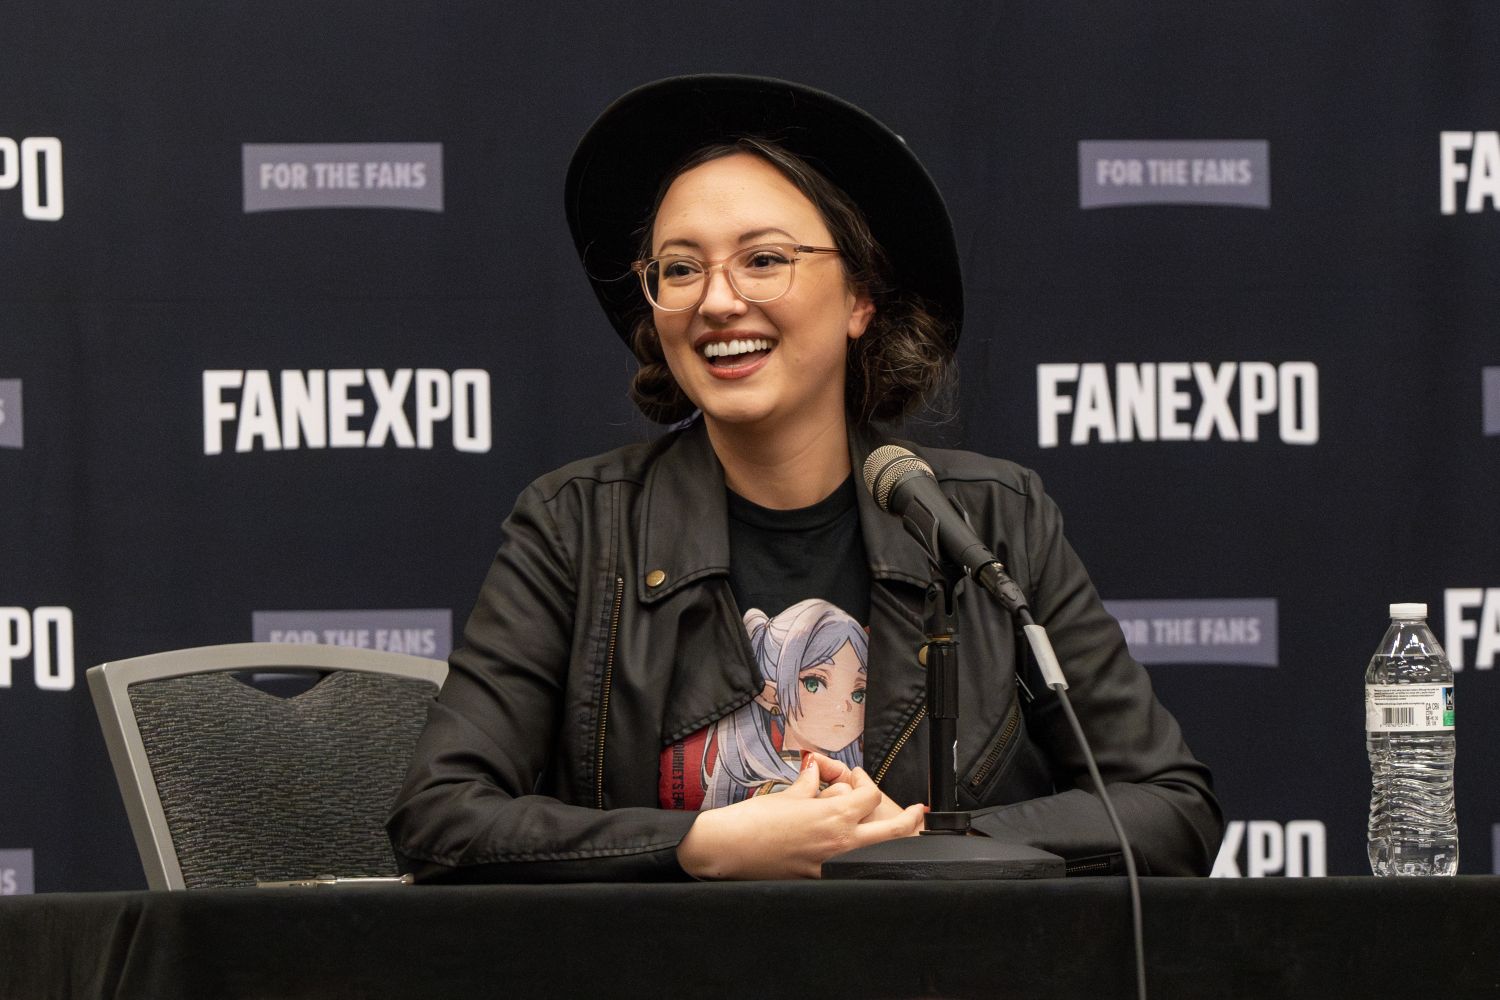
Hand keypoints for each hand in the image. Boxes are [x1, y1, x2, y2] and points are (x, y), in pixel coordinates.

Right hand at [677, 754, 924, 879]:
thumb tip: (817, 772)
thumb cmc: (754, 821)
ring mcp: (831, 865)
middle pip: (892, 833)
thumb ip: (809, 784)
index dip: (866, 782)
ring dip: (888, 843)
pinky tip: (855, 855)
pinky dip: (857, 860)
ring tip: (895, 834)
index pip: (870, 796)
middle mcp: (839, 843)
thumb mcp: (786, 795)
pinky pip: (849, 868)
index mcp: (833, 816)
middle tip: (918, 814)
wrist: (730, 848)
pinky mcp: (818, 879)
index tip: (858, 779)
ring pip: (876, 855)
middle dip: (910, 822)